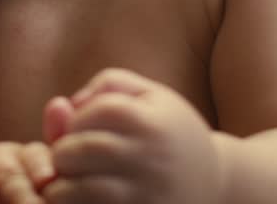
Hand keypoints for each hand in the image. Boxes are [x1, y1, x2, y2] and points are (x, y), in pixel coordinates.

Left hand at [39, 68, 220, 203]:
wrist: (214, 181)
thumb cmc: (168, 131)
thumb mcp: (150, 96)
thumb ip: (107, 85)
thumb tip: (66, 105)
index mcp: (150, 121)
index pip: (93, 112)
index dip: (76, 120)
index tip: (78, 130)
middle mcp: (150, 158)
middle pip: (82, 150)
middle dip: (62, 154)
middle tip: (66, 158)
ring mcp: (147, 193)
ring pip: (83, 190)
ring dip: (62, 187)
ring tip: (67, 182)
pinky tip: (82, 200)